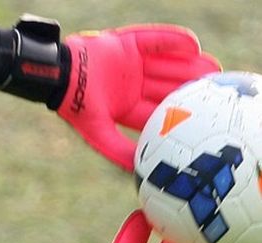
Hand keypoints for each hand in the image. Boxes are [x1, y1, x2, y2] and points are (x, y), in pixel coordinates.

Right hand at [58, 25, 220, 170]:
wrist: (59, 76)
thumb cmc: (76, 107)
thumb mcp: (98, 133)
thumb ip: (118, 151)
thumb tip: (138, 173)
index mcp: (125, 106)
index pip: (158, 111)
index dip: (180, 114)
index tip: (202, 116)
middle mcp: (131, 85)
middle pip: (167, 86)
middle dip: (189, 88)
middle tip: (213, 91)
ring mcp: (130, 63)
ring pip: (166, 64)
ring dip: (189, 65)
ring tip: (211, 68)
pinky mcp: (126, 43)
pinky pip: (155, 40)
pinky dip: (173, 41)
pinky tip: (193, 46)